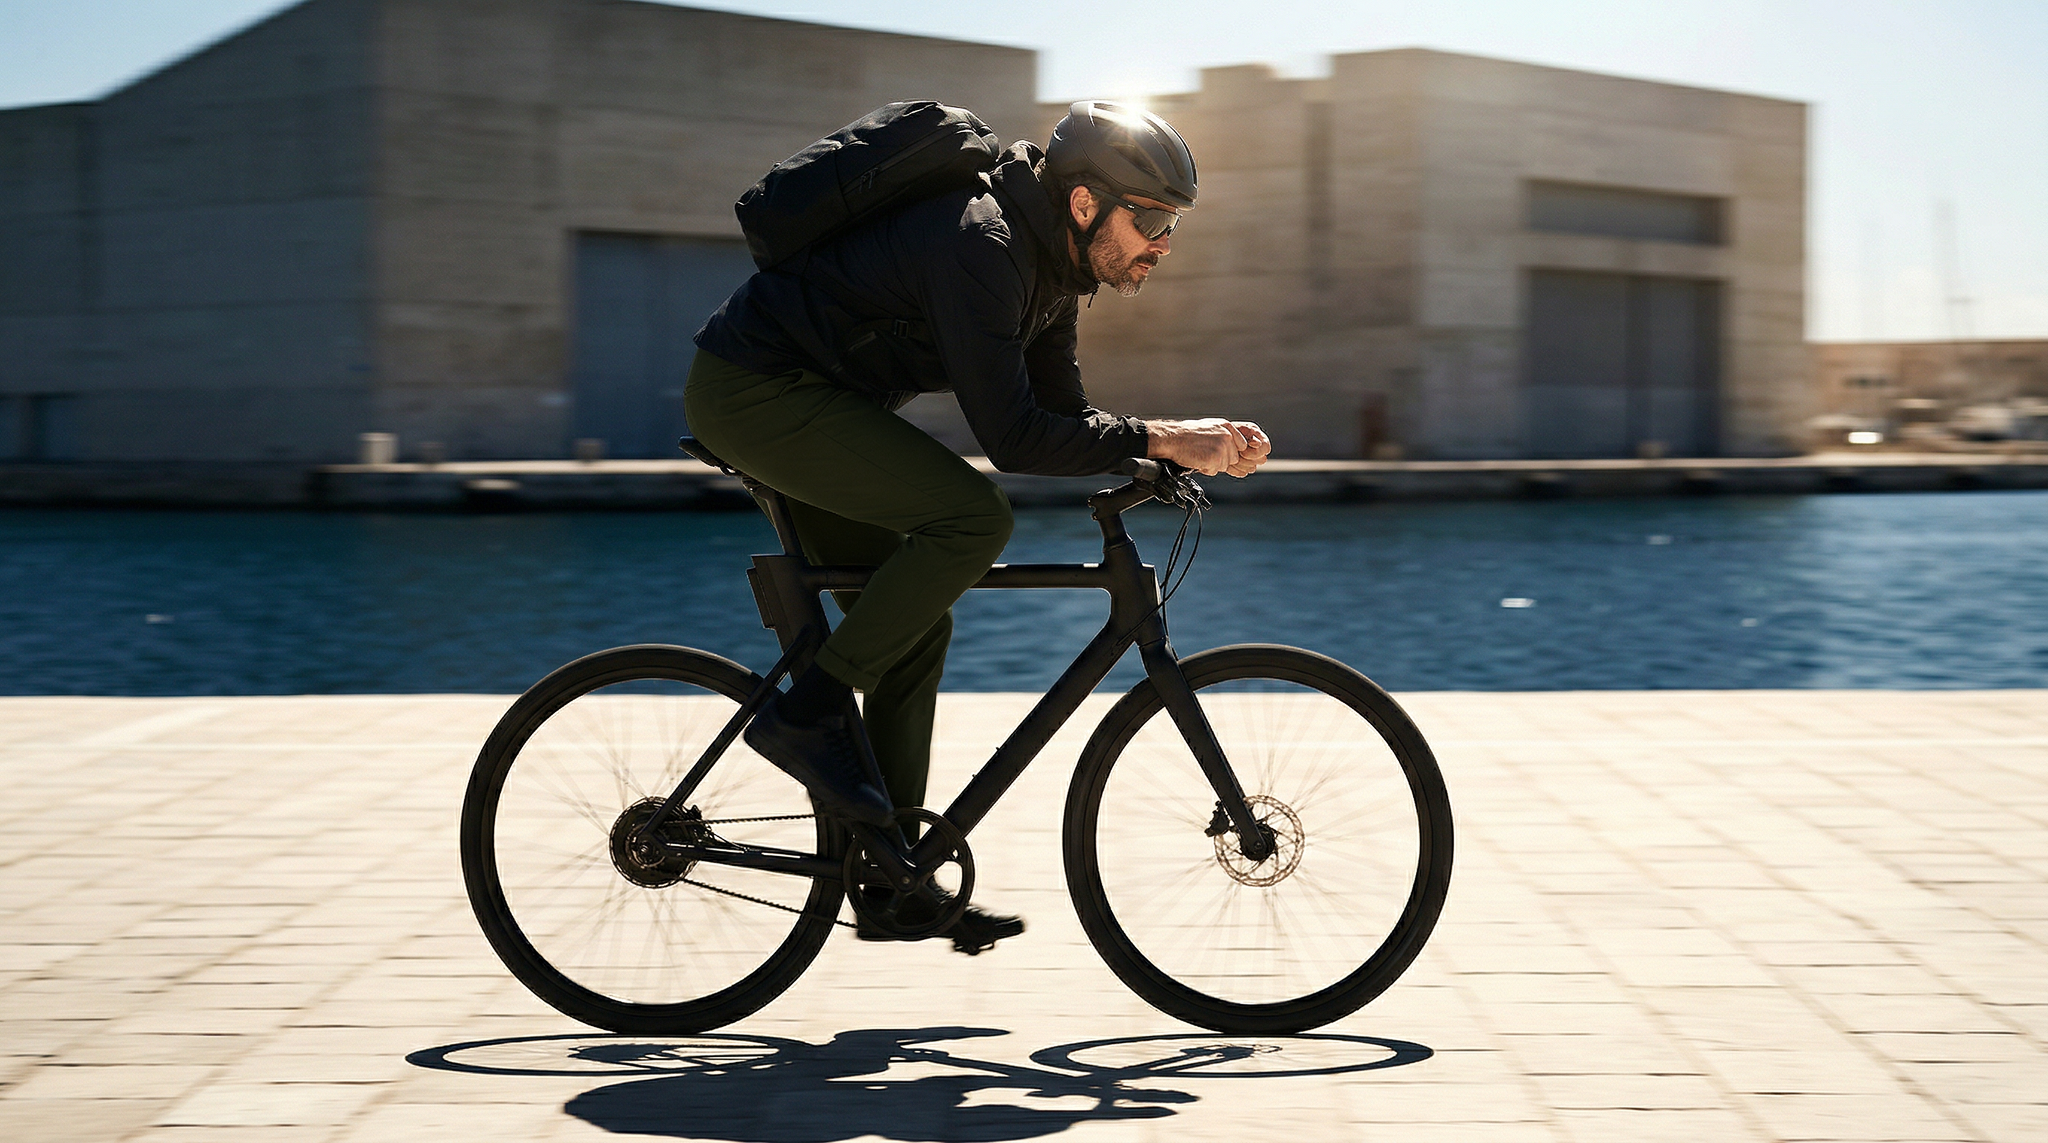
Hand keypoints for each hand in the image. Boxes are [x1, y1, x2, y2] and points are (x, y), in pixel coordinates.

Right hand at [1146, 419, 1271, 477]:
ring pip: (1224, 466)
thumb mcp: (1210, 427)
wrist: (1171, 438)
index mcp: (1227, 426)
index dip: (1230, 452)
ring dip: (1212, 465)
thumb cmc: (1186, 434)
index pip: (1241, 446)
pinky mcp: (1215, 459)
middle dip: (1220, 459)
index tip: (1218, 451)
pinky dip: (1205, 469)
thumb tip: (1234, 446)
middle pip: (1234, 458)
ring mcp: (1222, 448)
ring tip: (1199, 454)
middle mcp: (1227, 436)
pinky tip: (1197, 459)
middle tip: (1204, 452)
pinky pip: (1214, 471)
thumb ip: (1224, 435)